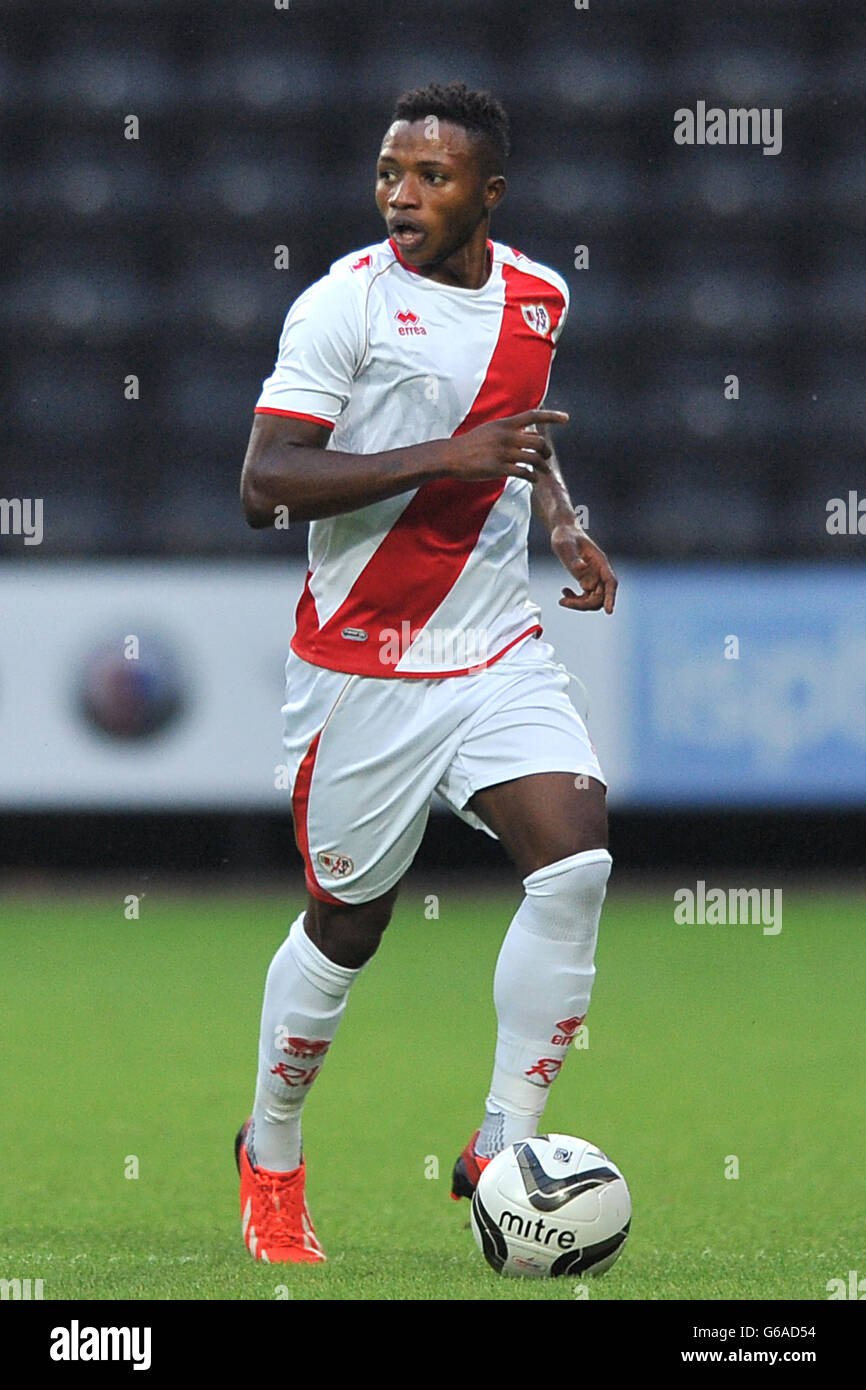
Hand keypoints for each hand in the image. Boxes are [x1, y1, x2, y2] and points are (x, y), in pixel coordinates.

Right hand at [444, 410, 568, 482]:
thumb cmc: (471, 443)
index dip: (552, 416)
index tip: (566, 418)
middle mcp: (506, 436)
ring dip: (543, 466)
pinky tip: (533, 479)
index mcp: (505, 424)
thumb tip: (531, 431)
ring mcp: (503, 452)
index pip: (533, 416)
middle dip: (546, 451)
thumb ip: (511, 430)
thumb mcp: (492, 430)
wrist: (451, 456)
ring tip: (544, 471)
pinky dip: (533, 477)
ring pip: (534, 458)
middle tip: (546, 457)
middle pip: (538, 441)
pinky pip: (524, 472)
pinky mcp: (499, 468)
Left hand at [551, 522, 617, 613]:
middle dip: (584, 604)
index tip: (609, 611)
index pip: (611, 583)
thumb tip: (581, 569)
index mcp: (600, 562)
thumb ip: (573, 557)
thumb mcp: (565, 545)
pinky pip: (585, 597)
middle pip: (601, 597)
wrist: (564, 532)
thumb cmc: (565, 536)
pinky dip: (575, 599)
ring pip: (593, 600)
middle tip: (563, 601)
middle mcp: (600, 572)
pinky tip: (564, 591)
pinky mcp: (586, 581)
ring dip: (579, 604)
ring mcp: (594, 578)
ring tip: (562, 599)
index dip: (611, 597)